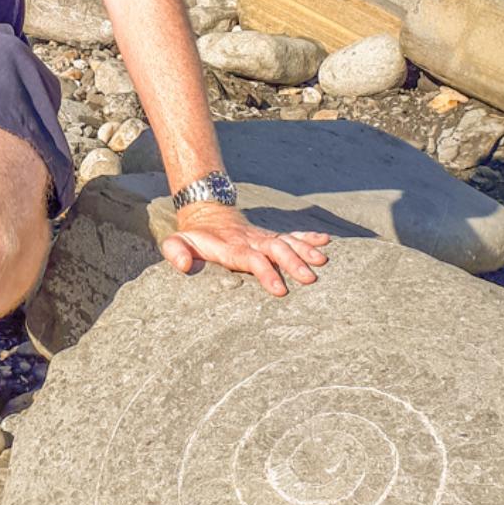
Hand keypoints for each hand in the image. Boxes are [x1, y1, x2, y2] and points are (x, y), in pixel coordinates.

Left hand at [161, 202, 330, 296]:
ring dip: (305, 250)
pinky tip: (326, 242)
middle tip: (310, 279)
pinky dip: (309, 238)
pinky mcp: (271, 237)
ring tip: (323, 261)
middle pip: (275, 249)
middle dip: (293, 263)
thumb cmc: (193, 238)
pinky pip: (292, 235)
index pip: (251, 259)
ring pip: (287, 242)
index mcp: (231, 247)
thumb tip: (185, 264)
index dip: (265, 271)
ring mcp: (263, 238)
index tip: (279, 289)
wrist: (207, 215)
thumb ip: (176, 252)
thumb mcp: (177, 242)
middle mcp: (251, 241)